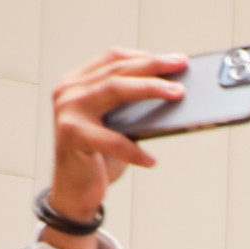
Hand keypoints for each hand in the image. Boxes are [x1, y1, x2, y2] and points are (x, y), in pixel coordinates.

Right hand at [42, 48, 188, 248]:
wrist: (74, 192)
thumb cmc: (99, 157)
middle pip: (118, 71)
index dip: (146, 56)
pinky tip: (151, 160)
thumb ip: (132, 107)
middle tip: (181, 67)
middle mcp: (69, 91)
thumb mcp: (117, 125)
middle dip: (153, 67)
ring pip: (114, 91)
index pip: (114, 58)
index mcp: (78, 82)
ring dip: (150, 90)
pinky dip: (134, 151)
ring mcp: (68, 111)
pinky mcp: (72, 136)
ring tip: (177, 95)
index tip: (176, 59)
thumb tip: (173, 94)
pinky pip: (112, 140)